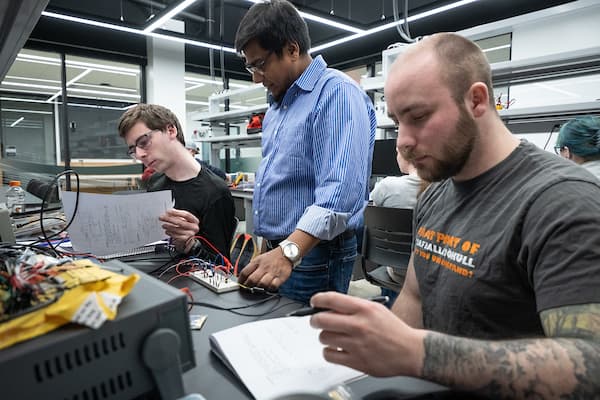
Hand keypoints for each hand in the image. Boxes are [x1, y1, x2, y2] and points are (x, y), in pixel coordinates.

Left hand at [159, 208, 199, 251]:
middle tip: (162, 217)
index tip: (168, 211)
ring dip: (168, 227)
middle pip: (180, 222)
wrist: (188, 239)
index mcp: (194, 220)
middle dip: (169, 219)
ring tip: (164, 225)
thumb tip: (169, 212)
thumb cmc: (186, 228)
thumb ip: (178, 215)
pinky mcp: (185, 240)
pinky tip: (167, 231)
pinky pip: (176, 236)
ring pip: (177, 229)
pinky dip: (170, 233)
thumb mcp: (184, 220)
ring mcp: (190, 234)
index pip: (186, 215)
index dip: (176, 212)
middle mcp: (194, 227)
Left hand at [237, 247, 292, 289]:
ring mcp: (272, 272)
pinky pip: (273, 286)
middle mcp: (264, 267)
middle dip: (248, 285)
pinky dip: (270, 288)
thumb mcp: (259, 258)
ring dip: (259, 287)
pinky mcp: (280, 277)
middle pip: (252, 279)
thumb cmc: (272, 257)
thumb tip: (243, 276)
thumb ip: (251, 267)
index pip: (245, 272)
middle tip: (248, 287)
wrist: (286, 253)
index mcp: (257, 262)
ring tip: (259, 287)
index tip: (240, 283)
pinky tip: (269, 286)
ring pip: (262, 284)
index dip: (240, 280)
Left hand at [309, 291, 424, 376]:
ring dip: (325, 336)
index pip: (331, 299)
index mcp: (364, 309)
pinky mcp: (355, 360)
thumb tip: (331, 308)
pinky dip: (329, 351)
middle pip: (321, 319)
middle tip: (316, 321)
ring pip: (324, 337)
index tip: (314, 302)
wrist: (410, 351)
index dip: (318, 300)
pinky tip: (336, 349)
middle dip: (315, 319)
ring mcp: (356, 344)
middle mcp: (359, 325)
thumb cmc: (394, 330)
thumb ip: (354, 307)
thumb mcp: (376, 309)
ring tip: (333, 336)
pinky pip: (329, 355)